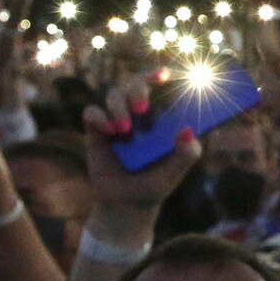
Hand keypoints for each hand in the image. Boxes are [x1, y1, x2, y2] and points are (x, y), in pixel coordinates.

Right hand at [79, 77, 201, 240]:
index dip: (162, 74)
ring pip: (114, 93)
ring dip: (119, 107)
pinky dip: (98, 118)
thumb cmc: (154, 184)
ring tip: (124, 130)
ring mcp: (116, 119)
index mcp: (161, 116)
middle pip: (136, 81)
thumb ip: (186, 154)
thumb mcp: (174, 173)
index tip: (165, 74)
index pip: (162, 85)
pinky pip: (92, 112)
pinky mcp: (96, 130)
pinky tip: (109, 132)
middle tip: (142, 108)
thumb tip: (187, 131)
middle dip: (138, 87)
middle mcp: (139, 113)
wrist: (126, 206)